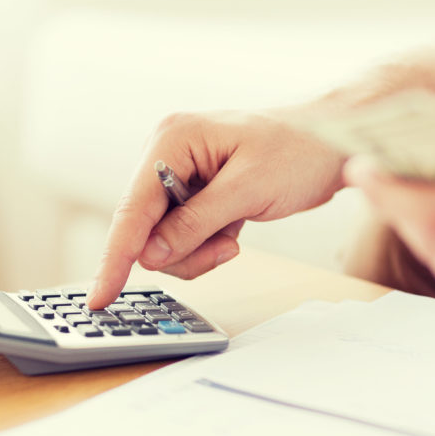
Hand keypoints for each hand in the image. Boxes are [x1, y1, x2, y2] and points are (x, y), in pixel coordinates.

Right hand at [88, 108, 345, 308]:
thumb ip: (195, 223)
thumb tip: (150, 255)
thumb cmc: (299, 151)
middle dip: (182, 251)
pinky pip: (183, 236)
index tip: (100, 296)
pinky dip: (206, 246)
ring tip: (235, 237)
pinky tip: (234, 230)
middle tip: (226, 248)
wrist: (334, 143)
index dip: (115, 256)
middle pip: (144, 229)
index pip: (131, 208)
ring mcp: (180, 176)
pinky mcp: (195, 195)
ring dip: (198, 251)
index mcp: (171, 139)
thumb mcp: (248, 189)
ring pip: (163, 240)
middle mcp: (167, 155)